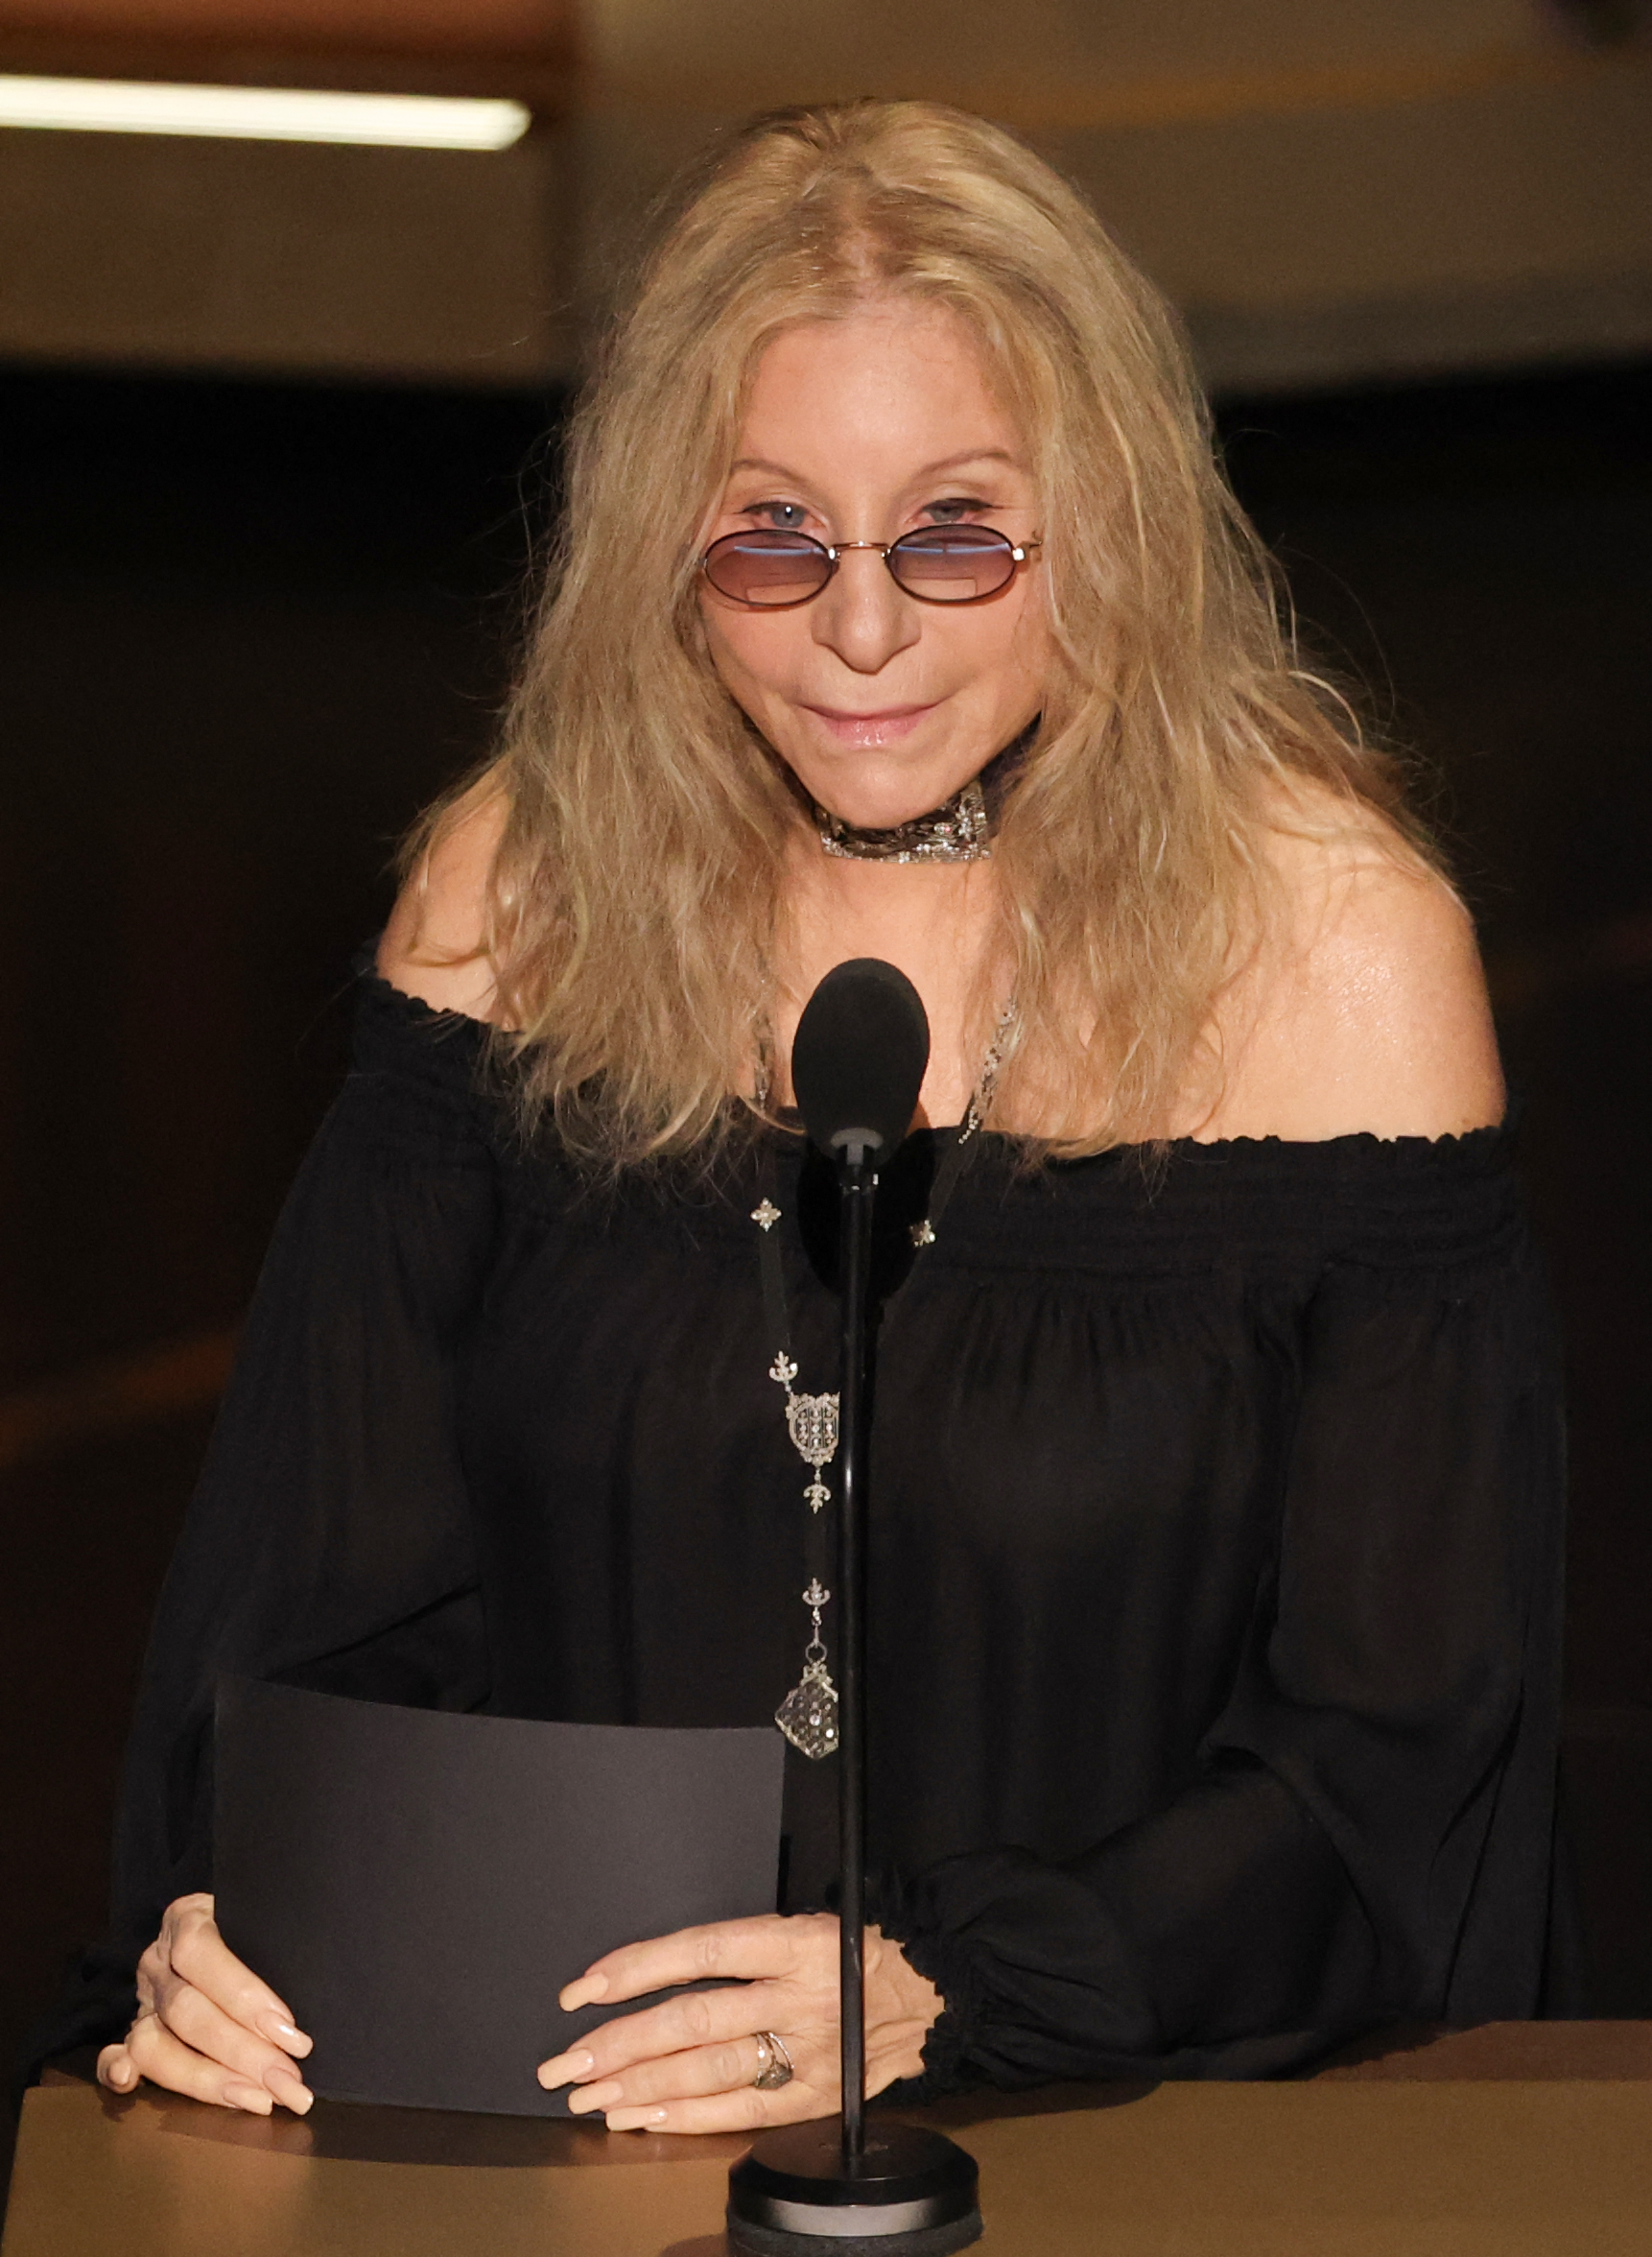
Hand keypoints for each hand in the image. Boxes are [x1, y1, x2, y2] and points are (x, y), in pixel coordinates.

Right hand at [96, 1893, 313, 2116]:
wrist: (224, 1920)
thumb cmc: (255, 1927)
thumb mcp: (263, 1919)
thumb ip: (275, 1947)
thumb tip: (301, 2010)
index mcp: (188, 1920)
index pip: (204, 1954)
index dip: (246, 1996)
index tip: (291, 2031)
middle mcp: (158, 1959)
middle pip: (188, 2011)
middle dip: (244, 2054)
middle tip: (289, 2083)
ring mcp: (143, 1999)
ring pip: (156, 2044)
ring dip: (208, 2080)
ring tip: (257, 2100)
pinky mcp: (133, 2031)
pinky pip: (116, 2053)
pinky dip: (117, 2071)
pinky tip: (131, 2084)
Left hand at [535, 1912, 940, 2133]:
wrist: (934, 1994)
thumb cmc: (858, 1950)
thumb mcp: (809, 1923)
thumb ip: (743, 1947)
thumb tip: (655, 1970)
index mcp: (796, 1942)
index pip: (702, 1951)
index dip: (638, 1968)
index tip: (585, 1986)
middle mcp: (799, 1997)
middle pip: (694, 2020)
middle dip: (620, 2043)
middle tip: (567, 2061)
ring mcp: (809, 2052)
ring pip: (710, 2071)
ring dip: (640, 2086)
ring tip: (590, 2094)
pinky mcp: (815, 2097)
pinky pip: (741, 2112)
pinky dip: (686, 2116)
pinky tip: (642, 2116)